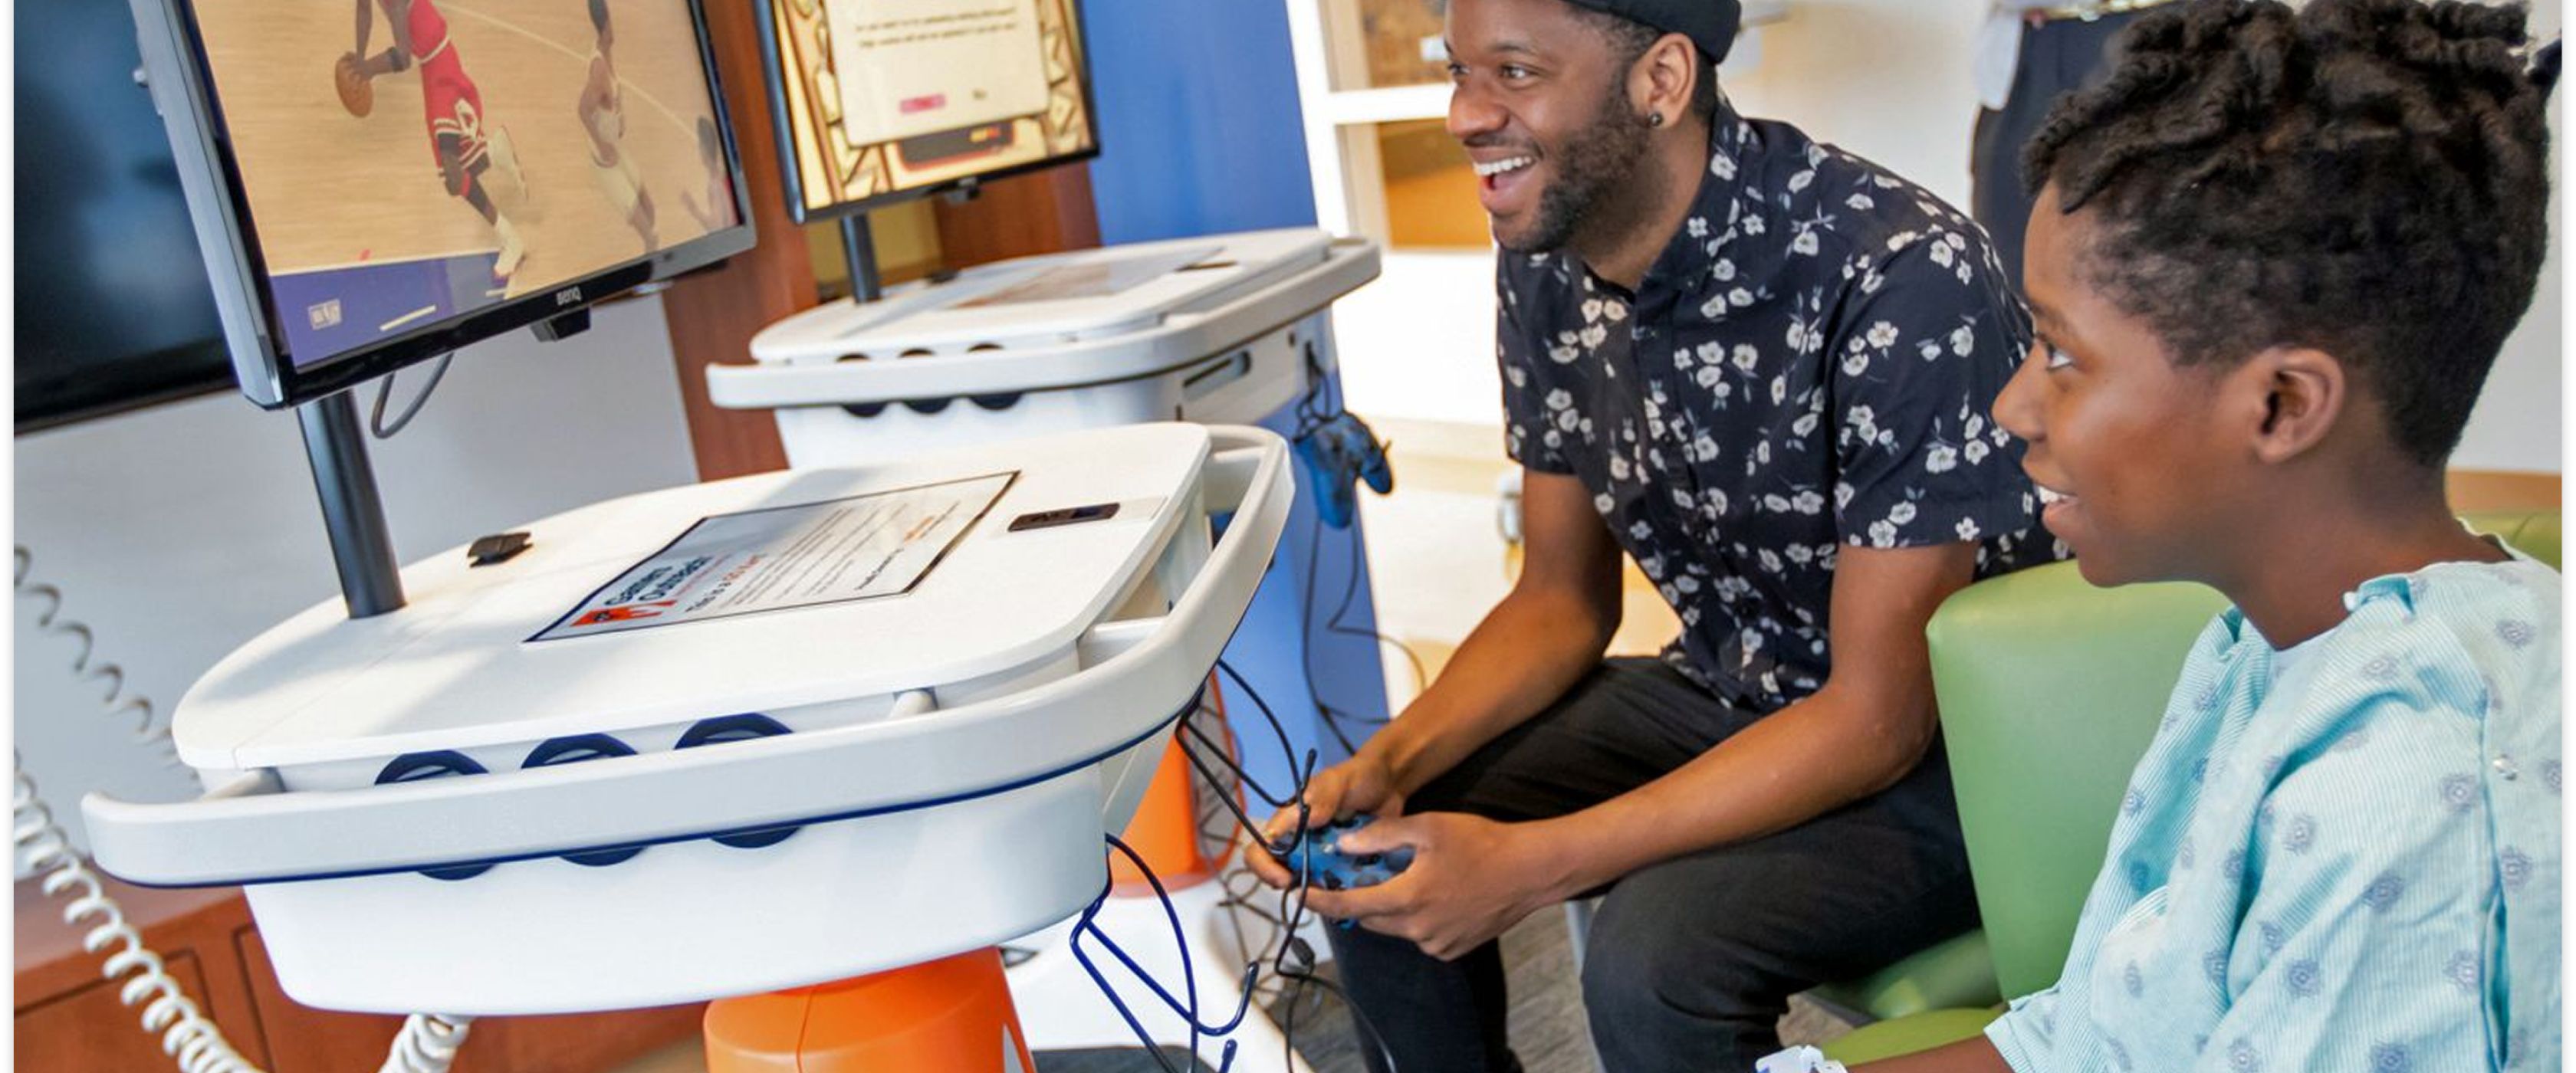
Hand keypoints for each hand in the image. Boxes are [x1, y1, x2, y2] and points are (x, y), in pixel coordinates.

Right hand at [1245, 750, 1404, 888]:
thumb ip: (1321, 797)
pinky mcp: (1341, 866)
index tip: (1285, 879)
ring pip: (1307, 885)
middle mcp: (1299, 843)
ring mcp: (1320, 857)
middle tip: (1316, 892)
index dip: (1264, 867)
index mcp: (1289, 822)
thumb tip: (1299, 823)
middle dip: (1293, 887)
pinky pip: (1333, 887)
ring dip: (1318, 894)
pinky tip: (1353, 892)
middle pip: (1279, 874)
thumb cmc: (1358, 776)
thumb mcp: (1339, 781)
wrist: (1390, 784)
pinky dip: (1339, 893)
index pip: (1260, 849)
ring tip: (1337, 894)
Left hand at [1304, 813, 1571, 960]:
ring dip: (1390, 907)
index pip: (1348, 904)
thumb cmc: (1481, 843)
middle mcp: (1417, 929)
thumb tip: (1344, 846)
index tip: (1296, 892)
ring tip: (1406, 878)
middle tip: (1355, 873)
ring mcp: (1436, 944)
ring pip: (1395, 927)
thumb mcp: (1428, 826)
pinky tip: (1434, 893)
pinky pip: (1419, 935)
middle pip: (1370, 917)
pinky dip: (1415, 917)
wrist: (1529, 871)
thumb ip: (1381, 836)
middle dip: (1358, 897)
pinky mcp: (1451, 950)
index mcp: (1407, 898)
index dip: (1318, 898)